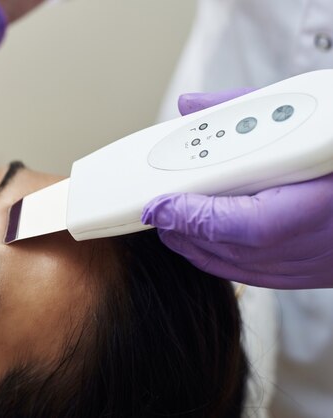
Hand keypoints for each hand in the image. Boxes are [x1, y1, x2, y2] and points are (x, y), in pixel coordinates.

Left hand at [142, 89, 332, 288]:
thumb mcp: (308, 109)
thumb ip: (243, 110)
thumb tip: (192, 107)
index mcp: (324, 195)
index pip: (242, 223)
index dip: (192, 217)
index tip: (158, 204)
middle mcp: (324, 238)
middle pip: (233, 250)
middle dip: (183, 232)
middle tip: (156, 211)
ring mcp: (323, 261)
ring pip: (245, 270)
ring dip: (199, 249)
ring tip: (173, 225)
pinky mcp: (321, 272)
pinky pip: (262, 278)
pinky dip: (227, 261)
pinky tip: (208, 243)